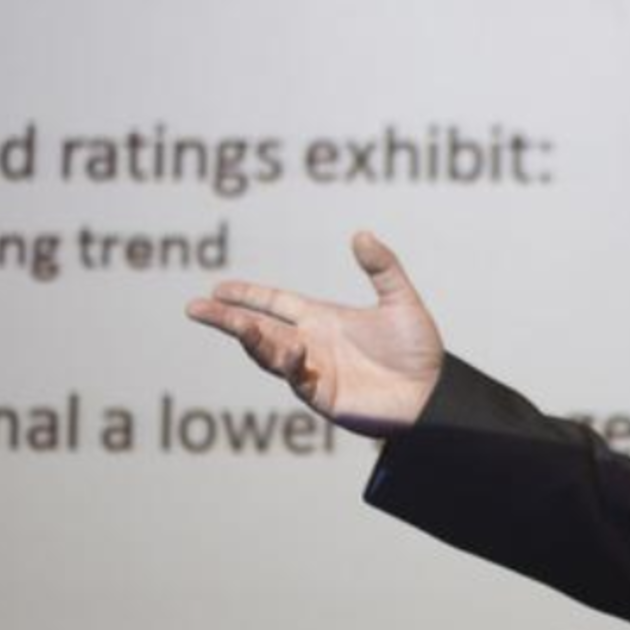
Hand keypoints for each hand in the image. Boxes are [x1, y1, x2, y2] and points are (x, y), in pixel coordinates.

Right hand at [184, 230, 443, 435]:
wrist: (433, 394)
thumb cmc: (418, 350)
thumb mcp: (400, 301)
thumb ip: (383, 267)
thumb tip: (361, 233)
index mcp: (323, 319)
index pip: (275, 304)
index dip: (247, 295)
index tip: (218, 288)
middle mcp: (311, 343)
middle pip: (259, 328)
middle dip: (228, 319)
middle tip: (196, 308)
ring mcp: (313, 371)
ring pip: (270, 353)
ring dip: (250, 339)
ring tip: (232, 323)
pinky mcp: (322, 395)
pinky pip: (296, 378)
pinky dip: (290, 363)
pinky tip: (293, 348)